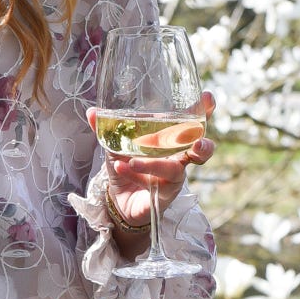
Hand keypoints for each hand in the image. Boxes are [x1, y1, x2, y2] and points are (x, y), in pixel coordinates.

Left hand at [86, 89, 216, 226]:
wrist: (121, 200)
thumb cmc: (127, 167)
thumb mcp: (115, 146)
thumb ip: (106, 128)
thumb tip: (91, 111)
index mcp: (170, 138)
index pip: (193, 121)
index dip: (205, 110)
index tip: (208, 98)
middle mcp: (178, 156)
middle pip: (201, 149)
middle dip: (204, 144)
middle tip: (198, 142)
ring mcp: (174, 176)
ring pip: (176, 170)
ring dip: (156, 164)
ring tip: (134, 160)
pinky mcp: (165, 194)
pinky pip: (151, 183)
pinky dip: (131, 173)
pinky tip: (118, 167)